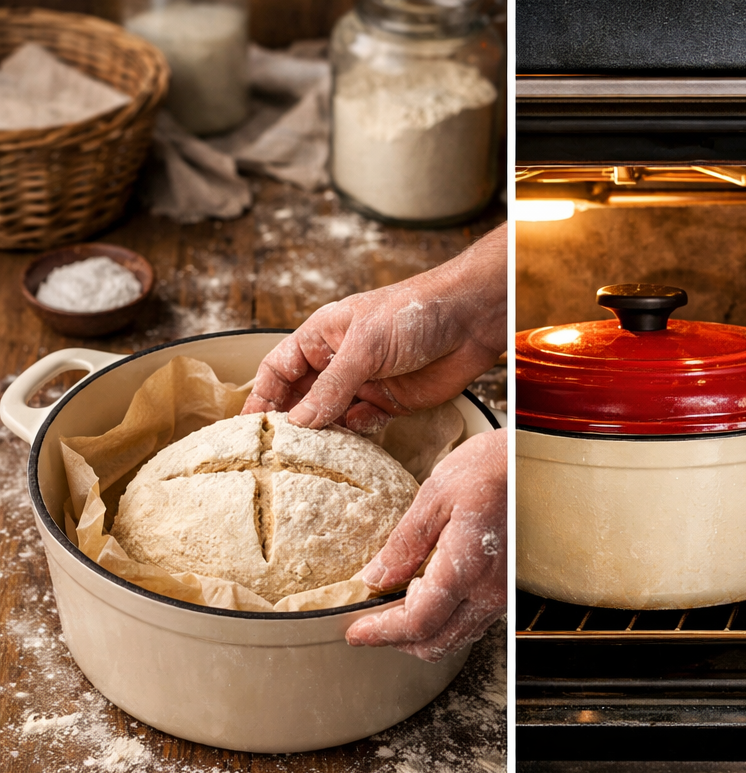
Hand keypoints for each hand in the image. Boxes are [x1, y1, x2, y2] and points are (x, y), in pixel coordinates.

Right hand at [243, 224, 506, 432]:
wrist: (471, 319)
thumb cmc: (414, 313)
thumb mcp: (365, 346)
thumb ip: (333, 386)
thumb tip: (300, 422)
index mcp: (322, 337)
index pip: (279, 369)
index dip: (262, 396)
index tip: (248, 428)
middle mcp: (339, 362)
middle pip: (301, 397)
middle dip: (288, 423)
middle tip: (272, 454)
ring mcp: (365, 384)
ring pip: (331, 416)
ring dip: (320, 436)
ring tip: (305, 460)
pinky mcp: (391, 403)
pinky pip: (362, 426)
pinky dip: (352, 439)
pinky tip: (344, 452)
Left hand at [346, 430, 506, 661]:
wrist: (531, 459)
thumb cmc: (492, 467)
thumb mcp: (435, 497)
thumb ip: (403, 545)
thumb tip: (375, 578)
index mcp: (467, 568)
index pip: (418, 623)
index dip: (382, 633)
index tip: (356, 632)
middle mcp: (490, 590)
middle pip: (437, 643)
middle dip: (398, 641)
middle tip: (368, 626)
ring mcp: (502, 591)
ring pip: (456, 636)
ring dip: (422, 633)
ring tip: (394, 608)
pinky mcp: (507, 585)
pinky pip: (473, 619)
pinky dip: (443, 620)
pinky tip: (427, 594)